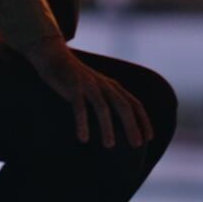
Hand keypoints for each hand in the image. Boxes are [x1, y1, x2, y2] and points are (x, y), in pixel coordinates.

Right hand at [32, 43, 156, 148]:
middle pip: (123, 106)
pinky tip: (83, 138)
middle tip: (137, 145)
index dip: (143, 120)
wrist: (54, 56)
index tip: (149, 138)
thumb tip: (116, 125)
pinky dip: (82, 123)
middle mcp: (104, 85)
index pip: (134, 104)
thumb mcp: (97, 88)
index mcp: (113, 87)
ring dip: (107, 127)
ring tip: (109, 145)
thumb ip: (107, 101)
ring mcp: (89, 85)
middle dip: (132, 126)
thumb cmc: (76, 78)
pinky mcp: (73, 87)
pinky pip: (79, 107)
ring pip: (102, 107)